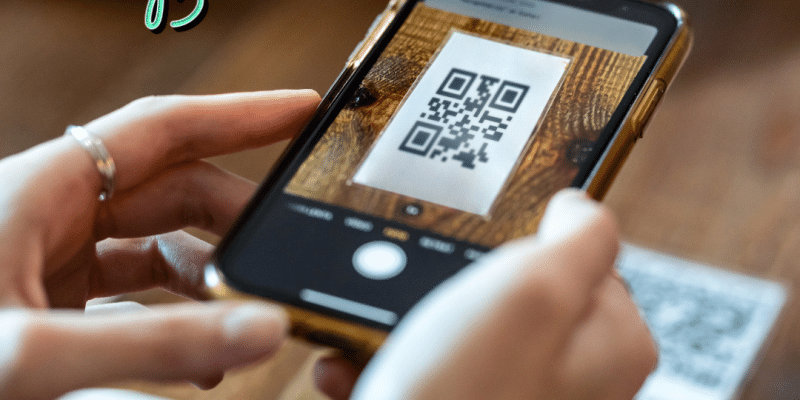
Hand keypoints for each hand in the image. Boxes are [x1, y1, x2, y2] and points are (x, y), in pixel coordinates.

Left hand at [0, 90, 320, 397]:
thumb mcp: (32, 351)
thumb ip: (150, 346)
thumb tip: (259, 331)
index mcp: (47, 188)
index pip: (168, 128)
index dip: (243, 115)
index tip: (304, 113)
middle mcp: (53, 212)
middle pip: (174, 190)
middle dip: (237, 219)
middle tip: (288, 248)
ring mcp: (51, 257)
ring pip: (157, 246)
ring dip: (208, 279)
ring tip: (243, 319)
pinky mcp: (48, 300)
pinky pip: (132, 295)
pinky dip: (173, 317)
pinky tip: (194, 355)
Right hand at [317, 189, 656, 398]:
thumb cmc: (468, 399)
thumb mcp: (533, 290)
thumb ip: (578, 236)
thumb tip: (580, 207)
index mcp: (616, 341)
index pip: (580, 255)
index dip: (524, 247)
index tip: (483, 263)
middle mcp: (580, 377)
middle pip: (516, 293)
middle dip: (456, 288)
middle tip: (420, 298)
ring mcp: (528, 398)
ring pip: (467, 333)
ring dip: (413, 326)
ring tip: (376, 337)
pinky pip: (439, 371)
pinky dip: (398, 363)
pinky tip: (366, 369)